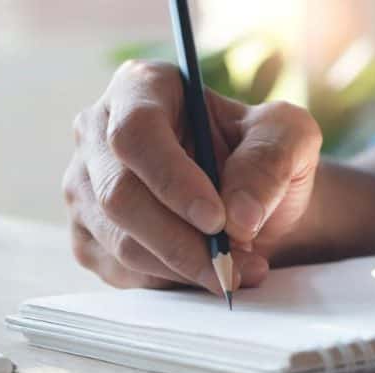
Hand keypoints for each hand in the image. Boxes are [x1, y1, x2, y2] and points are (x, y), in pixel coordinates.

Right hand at [63, 60, 321, 292]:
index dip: (172, 180)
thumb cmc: (263, 160)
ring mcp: (85, 188)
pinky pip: (122, 272)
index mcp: (140, 89)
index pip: (136, 132)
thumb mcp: (289, 139)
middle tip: (231, 264)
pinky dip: (171, 283)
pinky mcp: (88, 237)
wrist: (250, 205)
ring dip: (184, 268)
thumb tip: (239, 217)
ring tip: (237, 272)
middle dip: (181, 241)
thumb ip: (270, 162)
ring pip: (120, 242)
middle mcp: (98, 133)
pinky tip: (206, 275)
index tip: (217, 220)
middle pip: (119, 195)